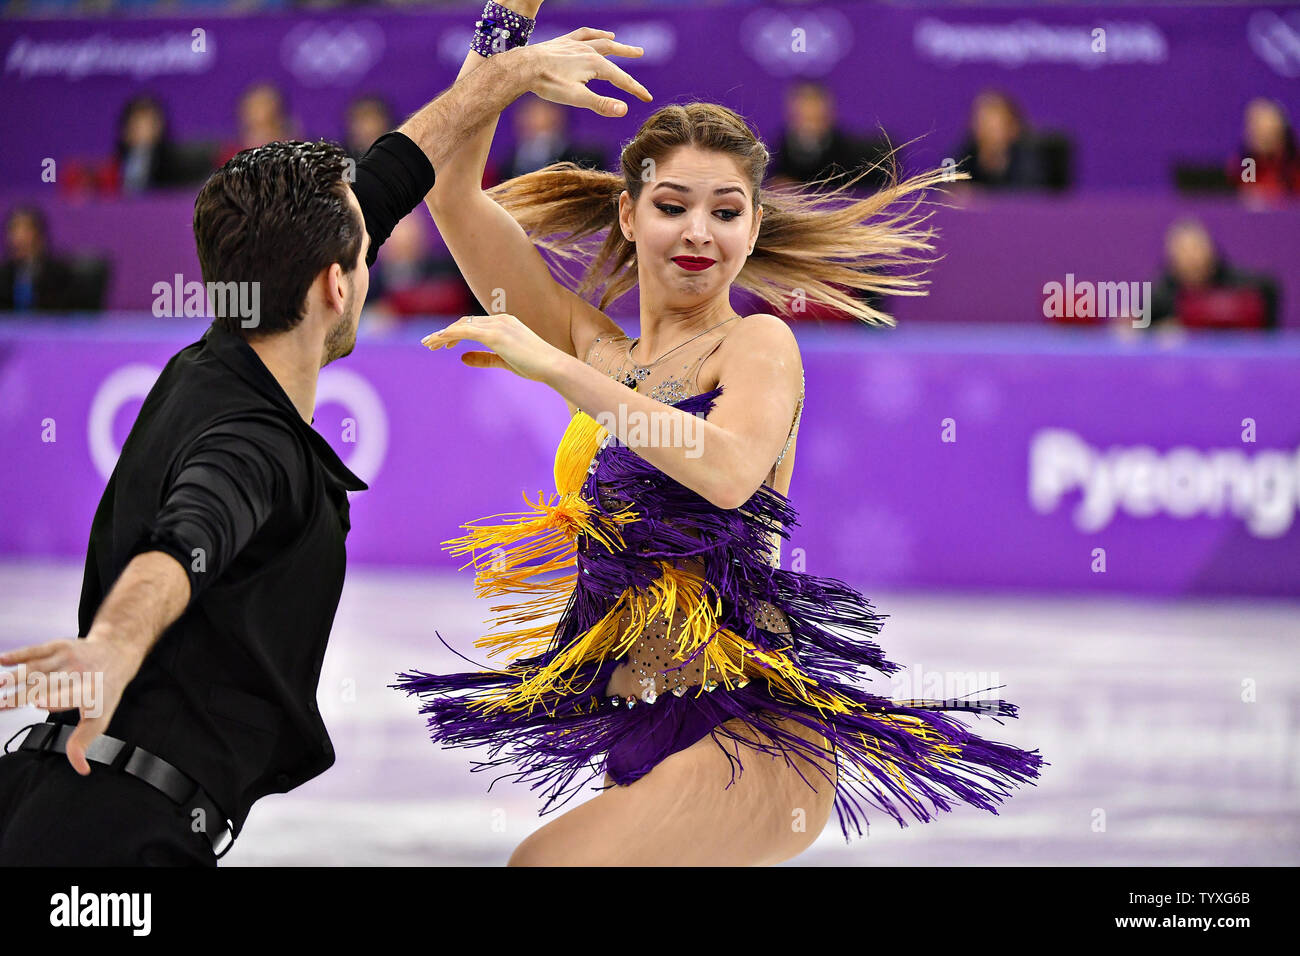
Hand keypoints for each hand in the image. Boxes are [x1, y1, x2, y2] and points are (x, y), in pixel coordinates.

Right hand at [0, 635, 140, 774]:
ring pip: (38, 668)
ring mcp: (68, 657)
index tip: (38, 704)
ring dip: (15, 676)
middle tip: (1, 704)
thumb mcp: (100, 717)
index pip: (72, 696)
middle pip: (47, 685)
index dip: (56, 699)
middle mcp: (79, 673)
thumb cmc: (103, 691)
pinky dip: (18, 655)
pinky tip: (1, 660)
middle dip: (23, 693)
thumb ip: (84, 741)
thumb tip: (81, 770)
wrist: (116, 653)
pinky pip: (37, 650)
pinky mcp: (59, 645)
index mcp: (90, 692)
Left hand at [423, 313, 564, 381]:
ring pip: (461, 326)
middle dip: (445, 333)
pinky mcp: (495, 334)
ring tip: (428, 344)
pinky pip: (465, 331)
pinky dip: (449, 335)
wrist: (553, 366)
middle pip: (464, 323)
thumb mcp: (505, 361)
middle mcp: (500, 320)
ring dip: (442, 335)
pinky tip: (438, 341)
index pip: (473, 324)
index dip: (456, 332)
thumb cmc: (535, 366)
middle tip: (428, 343)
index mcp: (505, 323)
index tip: (444, 344)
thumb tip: (462, 358)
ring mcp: (497, 325)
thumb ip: (484, 358)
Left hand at [521, 27, 651, 116]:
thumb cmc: (549, 84)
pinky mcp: (563, 42)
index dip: (636, 90)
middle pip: (614, 54)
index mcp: (595, 65)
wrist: (524, 67)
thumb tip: (624, 110)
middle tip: (641, 52)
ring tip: (623, 44)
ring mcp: (576, 45)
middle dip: (628, 56)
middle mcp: (589, 51)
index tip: (648, 98)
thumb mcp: (577, 98)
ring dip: (615, 44)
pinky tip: (601, 35)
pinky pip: (584, 35)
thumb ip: (601, 104)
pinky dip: (595, 34)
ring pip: (601, 42)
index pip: (622, 79)